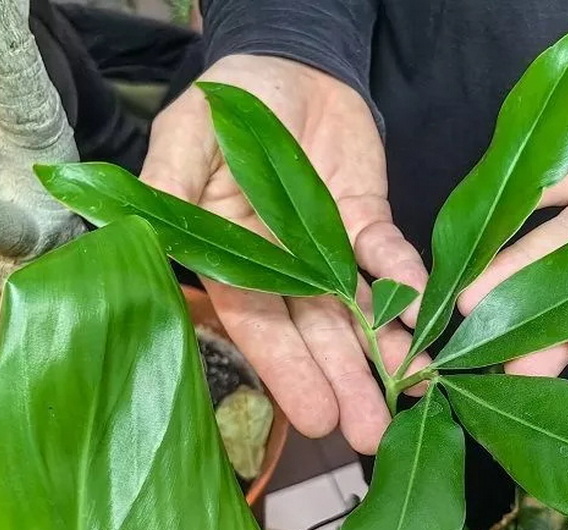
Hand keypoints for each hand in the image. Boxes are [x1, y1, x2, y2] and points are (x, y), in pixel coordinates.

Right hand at [142, 56, 428, 453]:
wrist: (292, 61)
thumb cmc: (230, 100)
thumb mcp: (188, 135)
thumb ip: (170, 185)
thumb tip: (145, 237)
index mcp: (231, 258)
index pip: (258, 323)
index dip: (287, 369)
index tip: (316, 417)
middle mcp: (282, 268)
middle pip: (314, 331)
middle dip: (343, 379)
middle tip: (372, 431)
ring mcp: (328, 251)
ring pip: (357, 310)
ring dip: (383, 350)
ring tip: (411, 391)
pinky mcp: (366, 224)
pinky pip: (386, 255)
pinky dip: (404, 276)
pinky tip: (422, 303)